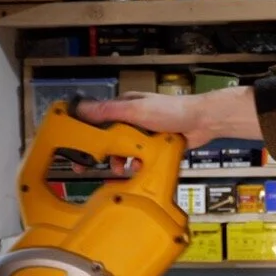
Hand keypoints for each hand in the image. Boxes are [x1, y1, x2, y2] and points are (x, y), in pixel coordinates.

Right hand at [74, 86, 260, 150]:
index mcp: (123, 107)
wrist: (201, 122)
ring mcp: (142, 135)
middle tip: (92, 164)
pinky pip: (139, 159)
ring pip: (123, 152)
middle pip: (108, 139)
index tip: (74, 146)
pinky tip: (139, 167)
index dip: (84, 133)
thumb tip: (82, 108)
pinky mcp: (153, 147)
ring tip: (121, 168)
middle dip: (102, 153)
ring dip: (121, 161)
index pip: (96, 119)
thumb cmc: (173, 109)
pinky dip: (137, 165)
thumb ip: (109, 111)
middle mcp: (131, 120)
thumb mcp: (136, 109)